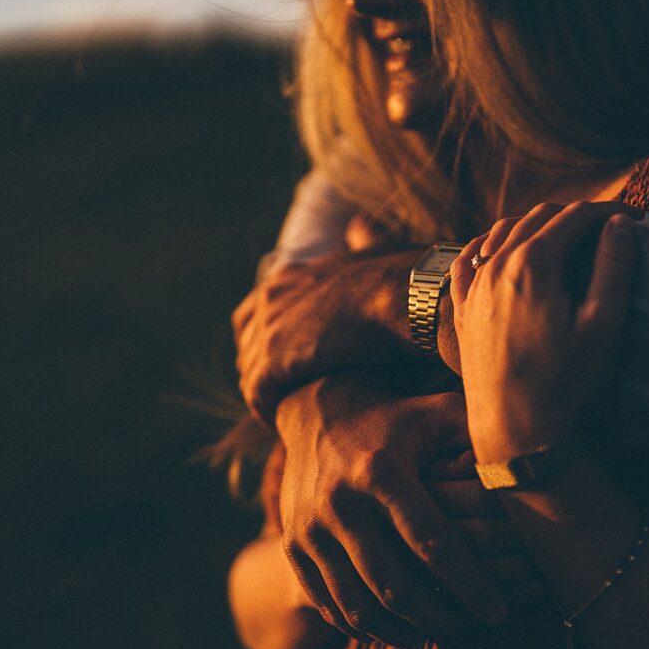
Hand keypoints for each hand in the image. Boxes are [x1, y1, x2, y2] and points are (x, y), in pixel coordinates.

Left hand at [232, 249, 422, 421]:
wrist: (402, 297)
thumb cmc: (399, 278)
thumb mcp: (371, 250)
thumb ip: (360, 241)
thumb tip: (359, 225)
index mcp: (288, 277)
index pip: (253, 312)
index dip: (262, 339)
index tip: (280, 362)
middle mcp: (270, 299)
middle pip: (245, 343)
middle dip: (258, 369)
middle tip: (278, 394)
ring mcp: (269, 328)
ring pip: (249, 371)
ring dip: (263, 394)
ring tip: (280, 415)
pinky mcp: (274, 359)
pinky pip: (257, 392)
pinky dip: (265, 409)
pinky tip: (280, 423)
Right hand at [275, 373, 510, 646]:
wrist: (317, 412)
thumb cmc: (397, 419)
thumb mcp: (439, 413)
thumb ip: (481, 438)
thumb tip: (526, 470)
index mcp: (382, 470)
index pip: (433, 543)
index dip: (470, 583)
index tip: (499, 609)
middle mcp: (340, 502)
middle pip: (395, 585)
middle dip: (442, 617)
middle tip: (476, 627)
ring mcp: (310, 528)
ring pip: (359, 605)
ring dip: (404, 631)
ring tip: (440, 633)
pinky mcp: (292, 546)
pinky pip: (329, 604)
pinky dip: (364, 626)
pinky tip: (398, 628)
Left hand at [450, 201, 636, 462]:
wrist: (513, 430)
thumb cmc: (563, 382)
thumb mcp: (602, 325)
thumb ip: (614, 266)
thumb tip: (620, 224)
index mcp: (532, 263)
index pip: (576, 216)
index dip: (610, 212)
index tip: (638, 219)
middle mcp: (495, 264)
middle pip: (541, 217)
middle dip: (579, 215)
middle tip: (610, 227)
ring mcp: (473, 284)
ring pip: (505, 231)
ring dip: (540, 225)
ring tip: (571, 237)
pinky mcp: (461, 306)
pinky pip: (470, 257)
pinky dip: (492, 243)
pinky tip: (505, 249)